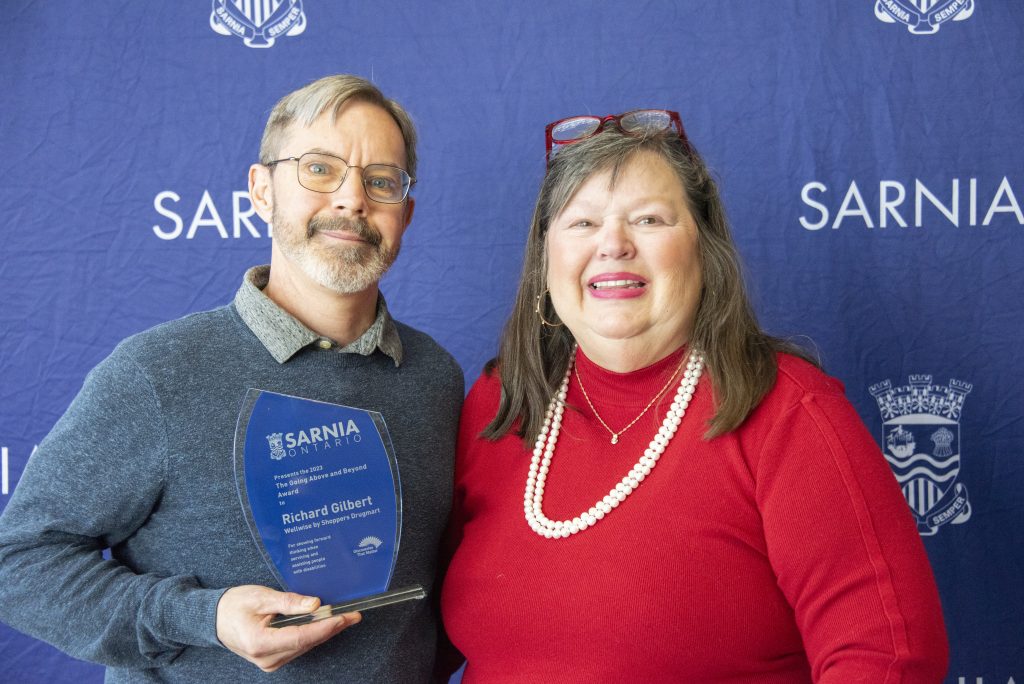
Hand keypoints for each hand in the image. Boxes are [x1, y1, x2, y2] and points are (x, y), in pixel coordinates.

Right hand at [216, 585, 360, 671]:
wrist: (214, 619)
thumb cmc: (234, 605)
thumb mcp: (261, 596)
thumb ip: (290, 602)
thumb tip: (316, 605)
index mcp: (259, 642)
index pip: (300, 636)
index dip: (325, 627)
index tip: (344, 617)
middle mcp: (266, 657)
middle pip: (306, 643)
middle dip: (332, 628)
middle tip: (353, 615)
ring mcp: (270, 662)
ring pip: (305, 646)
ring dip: (325, 632)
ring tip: (345, 617)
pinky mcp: (274, 659)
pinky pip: (299, 647)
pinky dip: (313, 635)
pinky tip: (326, 624)